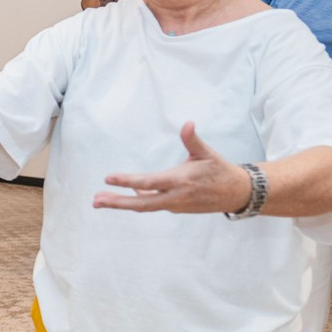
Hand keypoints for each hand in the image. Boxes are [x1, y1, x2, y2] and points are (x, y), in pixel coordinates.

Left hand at [94, 123, 253, 213]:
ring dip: (122, 204)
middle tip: (95, 200)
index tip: (108, 179)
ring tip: (100, 201)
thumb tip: (187, 123)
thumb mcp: (206, 153)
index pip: (148, 182)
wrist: (236, 193)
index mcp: (179, 181)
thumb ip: (192, 139)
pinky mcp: (176, 208)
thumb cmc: (219, 169)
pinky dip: (137, 201)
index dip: (127, 181)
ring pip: (144, 206)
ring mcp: (174, 205)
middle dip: (117, 203)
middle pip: (140, 204)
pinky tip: (127, 195)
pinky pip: (152, 205)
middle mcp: (174, 196)